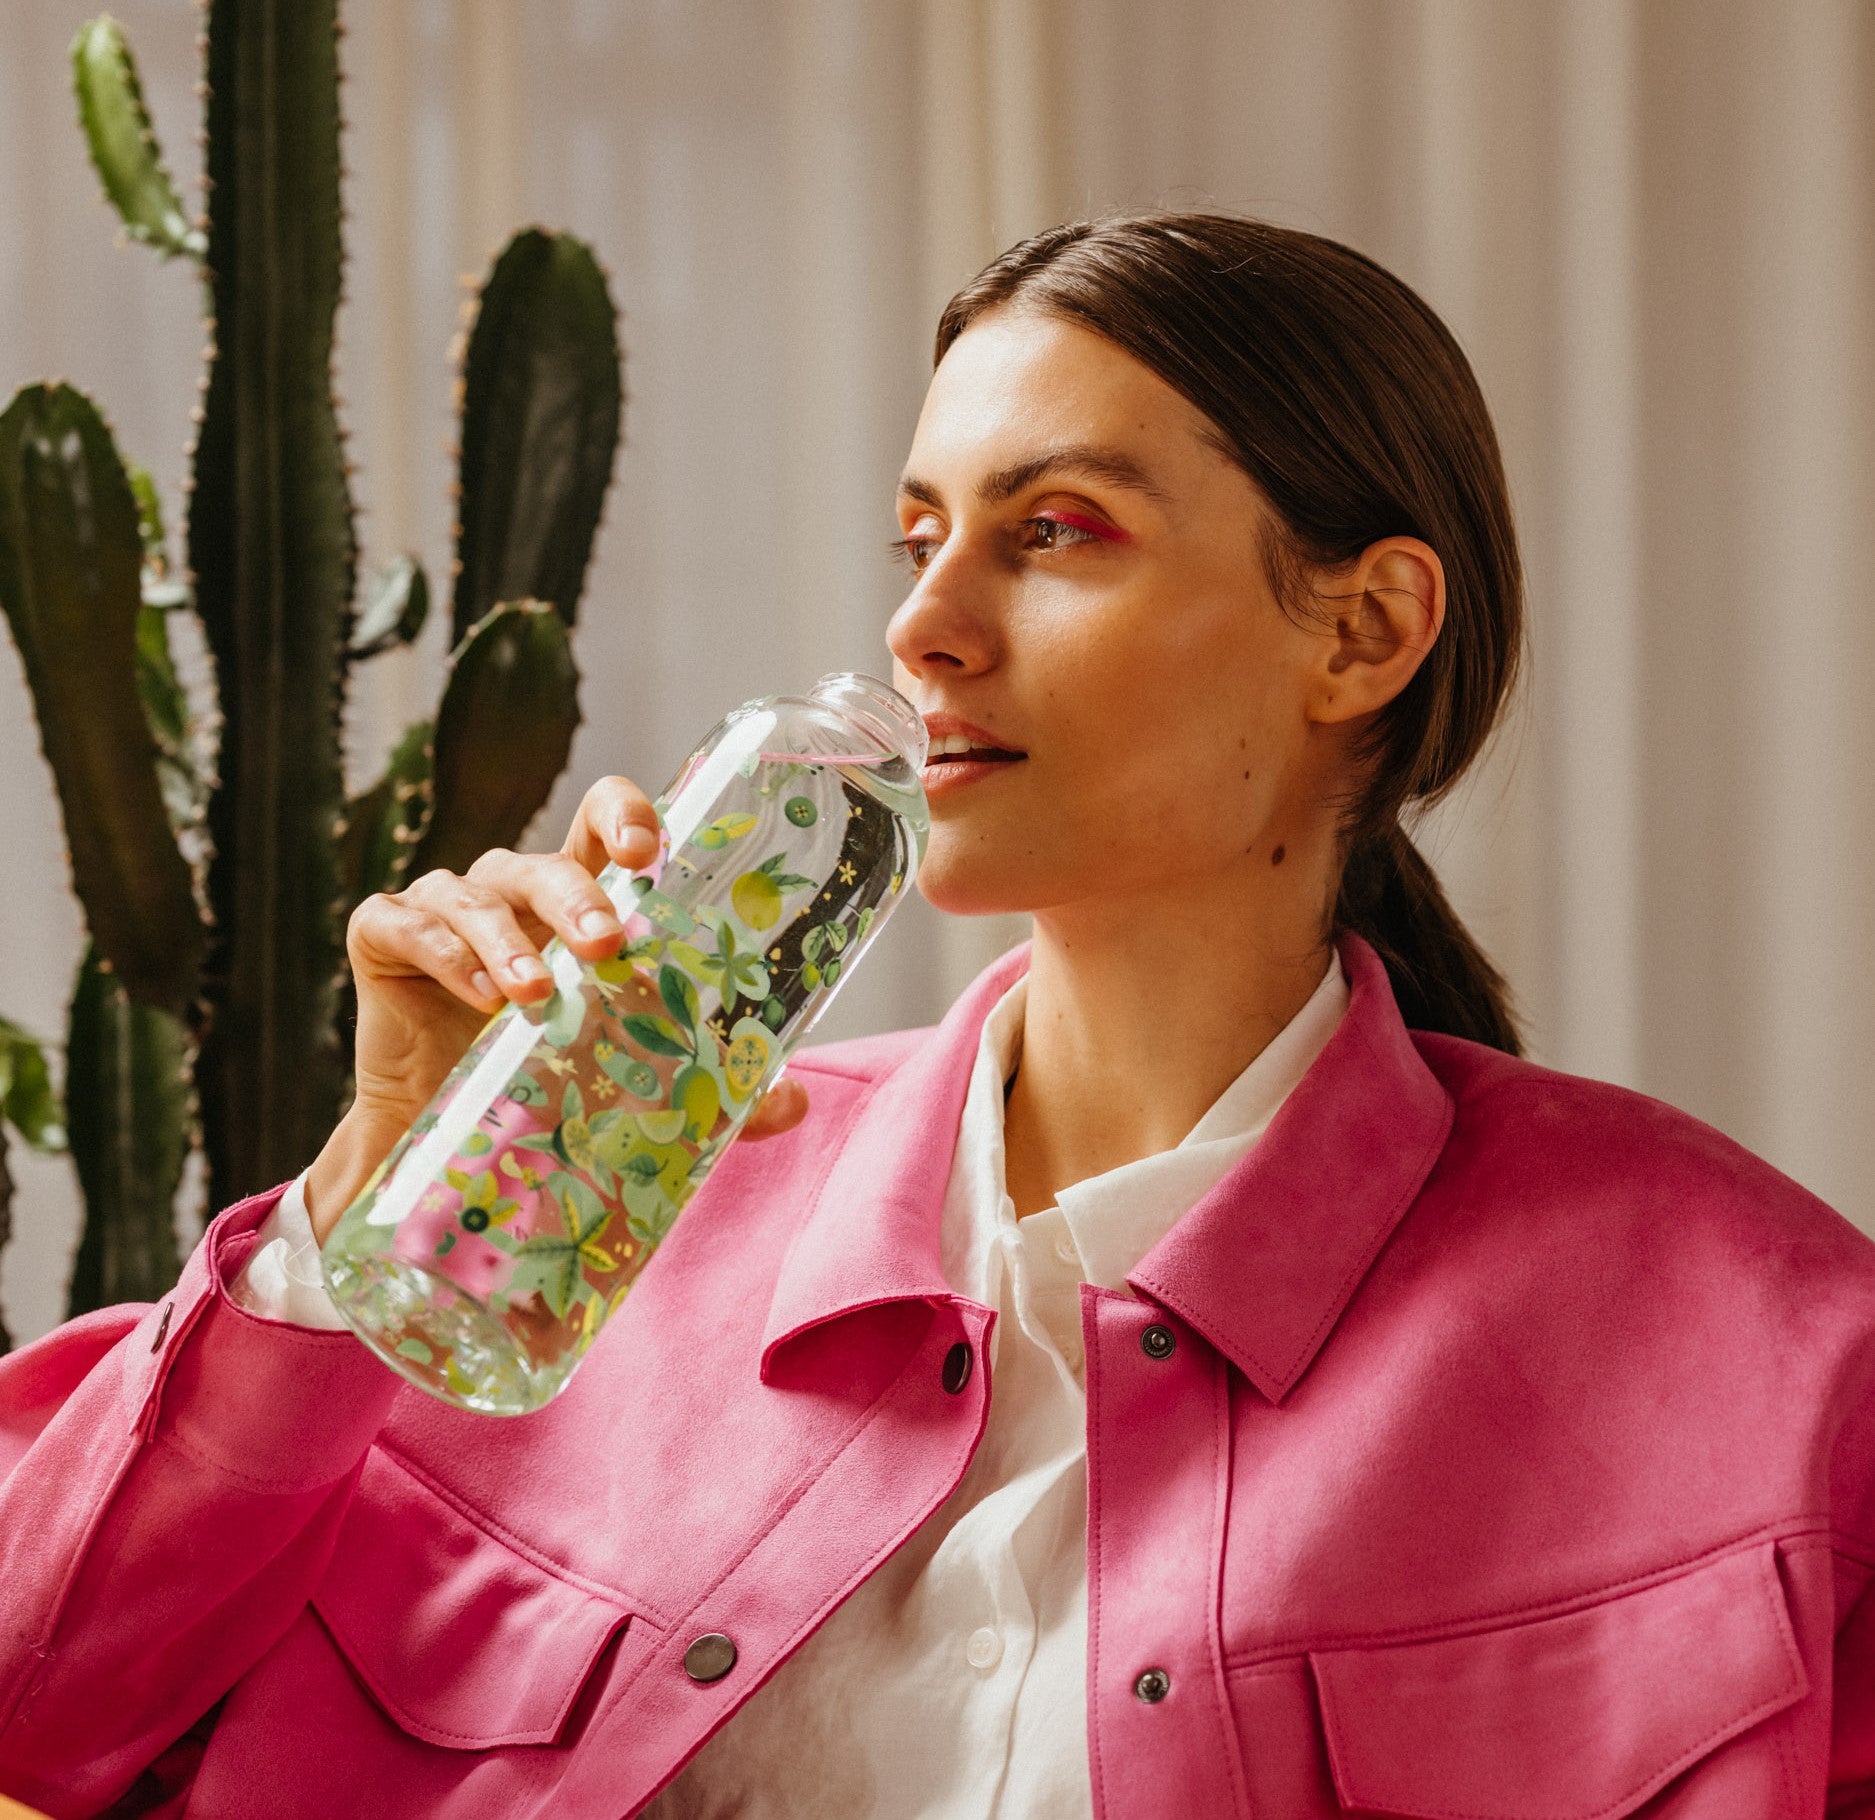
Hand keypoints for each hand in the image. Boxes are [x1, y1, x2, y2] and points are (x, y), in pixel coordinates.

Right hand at [303, 776, 811, 1242]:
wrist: (452, 1147)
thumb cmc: (548, 1082)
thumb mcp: (631, 1076)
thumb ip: (706, 1078)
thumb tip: (793, 1098)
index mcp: (577, 898)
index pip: (602, 822)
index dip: (625, 815)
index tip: (651, 849)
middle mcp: (512, 890)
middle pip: (545, 861)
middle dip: (577, 896)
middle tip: (605, 945)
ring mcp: (445, 910)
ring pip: (474, 892)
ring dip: (506, 938)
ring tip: (535, 991)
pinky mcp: (384, 941)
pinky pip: (404, 925)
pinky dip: (440, 951)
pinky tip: (476, 994)